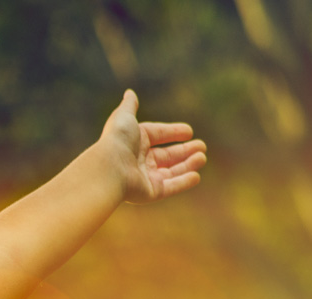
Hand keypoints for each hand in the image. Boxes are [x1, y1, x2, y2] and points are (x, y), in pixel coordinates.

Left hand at [102, 89, 205, 204]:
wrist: (110, 168)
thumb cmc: (117, 140)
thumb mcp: (125, 117)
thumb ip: (129, 105)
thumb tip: (129, 92)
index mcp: (134, 141)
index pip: (157, 135)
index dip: (173, 132)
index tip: (189, 131)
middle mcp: (140, 160)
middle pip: (167, 155)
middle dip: (185, 151)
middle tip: (202, 147)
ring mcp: (145, 178)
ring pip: (171, 171)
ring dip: (188, 164)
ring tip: (202, 157)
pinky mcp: (151, 192)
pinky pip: (170, 187)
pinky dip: (183, 182)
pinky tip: (196, 176)